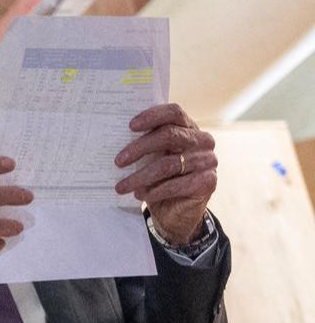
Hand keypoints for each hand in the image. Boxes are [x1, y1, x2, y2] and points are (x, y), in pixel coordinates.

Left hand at [115, 103, 216, 244]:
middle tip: (118, 161)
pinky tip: (140, 195)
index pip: (174, 112)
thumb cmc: (160, 177)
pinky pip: (175, 185)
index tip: (130, 126)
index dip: (153, 116)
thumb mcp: (151, 157)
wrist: (177, 209)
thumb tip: (114, 138)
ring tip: (121, 186)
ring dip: (140, 176)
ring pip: (168, 164)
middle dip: (139, 148)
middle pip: (169, 135)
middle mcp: (203, 141)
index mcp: (189, 128)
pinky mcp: (208, 182)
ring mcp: (208, 161)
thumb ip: (144, 144)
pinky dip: (154, 191)